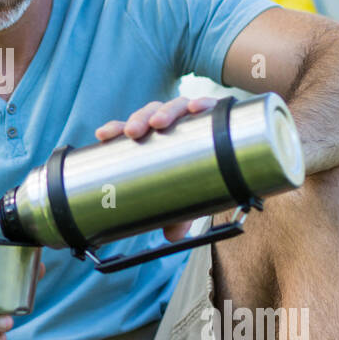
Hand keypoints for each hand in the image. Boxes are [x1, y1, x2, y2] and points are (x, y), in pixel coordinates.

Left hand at [92, 95, 219, 242]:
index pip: (128, 129)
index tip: (103, 135)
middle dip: (138, 120)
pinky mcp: (214, 114)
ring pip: (173, 106)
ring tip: (159, 123)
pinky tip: (197, 108)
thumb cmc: (197, 176)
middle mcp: (168, 123)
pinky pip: (207, 105)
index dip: (114, 129)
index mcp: (151, 137)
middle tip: (133, 133)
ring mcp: (190, 116)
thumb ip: (177, 215)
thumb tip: (171, 236)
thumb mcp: (185, 199)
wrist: (235, 161)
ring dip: (165, 112)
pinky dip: (202, 103)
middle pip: (148, 114)